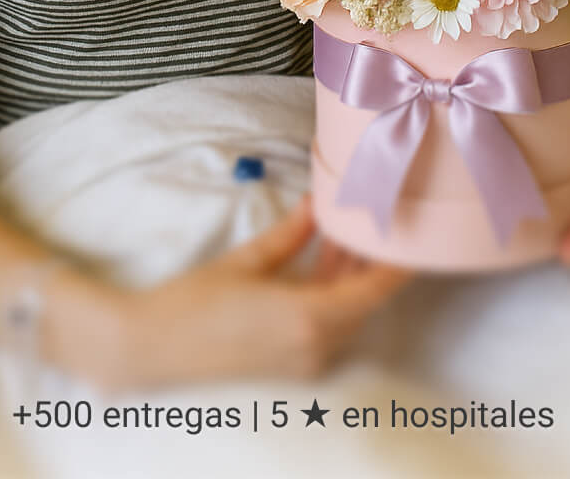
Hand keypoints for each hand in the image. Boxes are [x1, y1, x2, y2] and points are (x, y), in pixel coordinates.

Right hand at [109, 194, 413, 388]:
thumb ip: (292, 234)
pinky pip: (325, 326)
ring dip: (348, 276)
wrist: (153, 347)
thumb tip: (319, 204)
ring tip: (345, 231)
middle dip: (370, 262)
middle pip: (362, 302)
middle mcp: (314, 346)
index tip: (417, 238)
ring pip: (344, 313)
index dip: (398, 265)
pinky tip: (323, 260)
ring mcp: (302, 361)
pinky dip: (330, 295)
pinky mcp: (289, 365)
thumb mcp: (248, 260)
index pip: (373, 292)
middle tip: (374, 217)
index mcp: (308, 319)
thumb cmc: (195, 302)